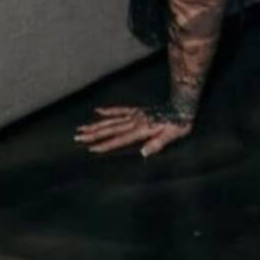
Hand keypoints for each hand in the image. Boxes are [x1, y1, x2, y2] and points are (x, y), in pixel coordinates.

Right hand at [75, 105, 192, 157]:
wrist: (182, 106)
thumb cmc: (178, 124)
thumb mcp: (171, 136)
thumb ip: (157, 144)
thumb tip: (143, 153)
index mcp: (141, 130)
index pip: (120, 139)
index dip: (106, 144)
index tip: (91, 148)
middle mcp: (134, 122)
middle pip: (110, 129)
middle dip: (93, 134)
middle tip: (77, 136)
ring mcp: (135, 115)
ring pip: (111, 120)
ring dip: (96, 124)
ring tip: (82, 127)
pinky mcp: (137, 110)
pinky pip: (120, 110)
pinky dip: (109, 110)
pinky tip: (98, 110)